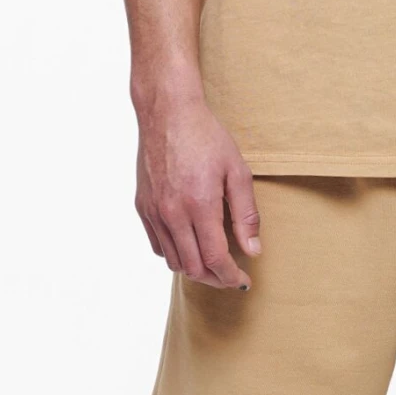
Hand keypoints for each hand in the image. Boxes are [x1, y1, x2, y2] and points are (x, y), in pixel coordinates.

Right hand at [134, 91, 260, 287]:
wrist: (167, 114)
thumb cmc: (206, 137)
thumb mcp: (237, 172)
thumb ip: (246, 215)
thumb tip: (253, 250)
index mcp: (199, 204)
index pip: (215, 258)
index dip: (231, 276)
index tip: (243, 280)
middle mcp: (172, 213)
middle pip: (193, 267)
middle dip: (215, 279)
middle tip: (231, 276)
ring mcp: (154, 211)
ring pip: (173, 261)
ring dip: (195, 270)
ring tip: (213, 264)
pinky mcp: (142, 207)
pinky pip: (158, 245)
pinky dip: (175, 254)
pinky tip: (191, 246)